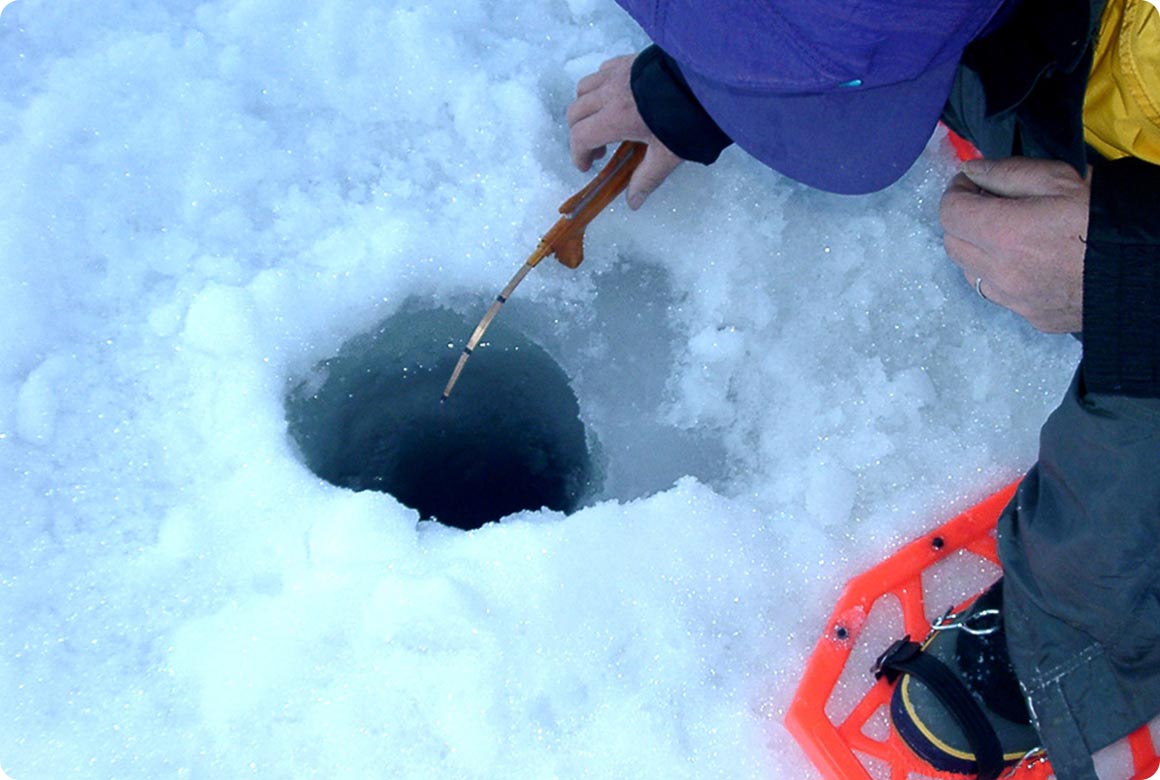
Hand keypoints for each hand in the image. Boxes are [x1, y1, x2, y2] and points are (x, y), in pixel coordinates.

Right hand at [566, 53, 682, 209]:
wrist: (708, 80)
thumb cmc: (688, 119)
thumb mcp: (668, 155)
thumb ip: (647, 179)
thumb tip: (632, 202)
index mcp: (614, 119)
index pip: (580, 138)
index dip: (578, 155)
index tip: (588, 167)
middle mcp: (609, 93)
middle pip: (575, 112)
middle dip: (580, 133)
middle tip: (600, 150)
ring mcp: (618, 73)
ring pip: (584, 88)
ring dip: (586, 108)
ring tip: (604, 122)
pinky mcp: (629, 60)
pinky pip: (602, 71)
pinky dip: (600, 86)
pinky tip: (616, 97)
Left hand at [940, 157, 1090, 332]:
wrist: (1147, 268)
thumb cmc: (1104, 216)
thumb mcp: (1059, 179)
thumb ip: (1007, 173)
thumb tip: (970, 170)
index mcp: (1004, 233)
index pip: (950, 213)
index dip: (955, 192)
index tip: (971, 182)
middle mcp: (1000, 272)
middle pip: (953, 244)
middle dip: (962, 220)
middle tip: (988, 204)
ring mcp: (1014, 299)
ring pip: (970, 272)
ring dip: (977, 250)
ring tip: (1007, 233)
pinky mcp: (1030, 316)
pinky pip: (998, 294)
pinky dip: (999, 275)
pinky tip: (1027, 261)